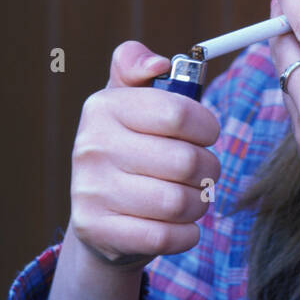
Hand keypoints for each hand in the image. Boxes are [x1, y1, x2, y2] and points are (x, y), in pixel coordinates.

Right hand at [69, 41, 221, 269]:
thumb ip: (136, 66)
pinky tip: (182, 226)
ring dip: (199, 204)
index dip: (206, 126)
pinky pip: (164, 237)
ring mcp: (89, 191)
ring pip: (178, 202)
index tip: (205, 135)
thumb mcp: (130, 101)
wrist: (101, 218)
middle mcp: (90, 146)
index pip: (178, 113)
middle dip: (209, 170)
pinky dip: (186, 234)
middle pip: (186, 161)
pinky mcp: (96, 231)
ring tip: (192, 198)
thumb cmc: (131, 150)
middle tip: (204, 173)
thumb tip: (156, 63)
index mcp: (104, 107)